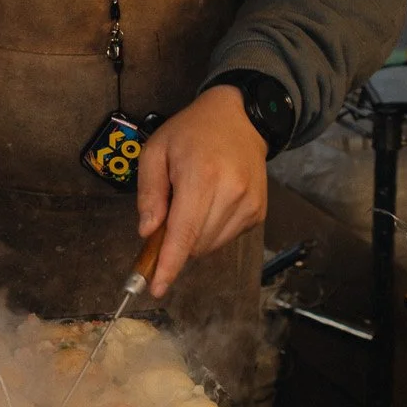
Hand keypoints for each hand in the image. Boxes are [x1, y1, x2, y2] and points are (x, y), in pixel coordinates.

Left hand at [135, 85, 266, 298]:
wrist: (240, 118)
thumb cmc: (191, 132)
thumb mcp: (156, 151)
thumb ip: (149, 193)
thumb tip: (147, 232)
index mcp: (202, 176)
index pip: (184, 232)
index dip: (169, 264)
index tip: (156, 288)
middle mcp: (231, 193)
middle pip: (196, 244)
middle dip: (175, 243)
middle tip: (165, 216)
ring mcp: (250, 205)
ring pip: (211, 246)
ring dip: (193, 238)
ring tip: (191, 202)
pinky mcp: (258, 213)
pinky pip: (226, 238)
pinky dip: (210, 231)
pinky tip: (209, 204)